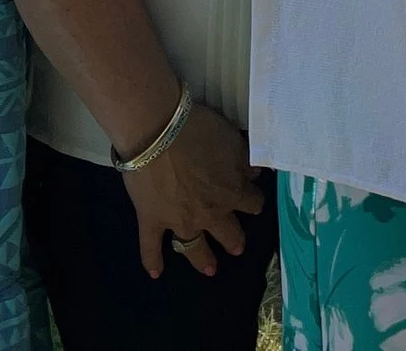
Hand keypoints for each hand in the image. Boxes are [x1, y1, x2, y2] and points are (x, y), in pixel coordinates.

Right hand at [123, 98, 263, 278]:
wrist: (157, 133)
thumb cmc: (199, 130)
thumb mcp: (233, 140)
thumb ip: (245, 160)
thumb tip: (253, 175)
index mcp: (232, 193)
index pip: (253, 203)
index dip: (253, 200)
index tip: (252, 197)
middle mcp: (210, 213)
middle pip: (228, 231)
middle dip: (234, 239)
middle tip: (237, 247)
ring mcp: (179, 221)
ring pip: (194, 247)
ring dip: (203, 259)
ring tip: (210, 269)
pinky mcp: (151, 221)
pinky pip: (151, 247)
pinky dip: (152, 261)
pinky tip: (156, 274)